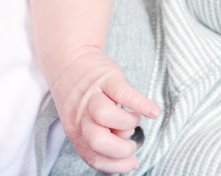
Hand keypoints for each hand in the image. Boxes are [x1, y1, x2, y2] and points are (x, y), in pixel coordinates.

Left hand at [50, 47, 158, 173]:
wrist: (67, 55)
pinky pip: (124, 93)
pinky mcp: (105, 77)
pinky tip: (153, 112)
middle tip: (130, 143)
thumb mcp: (80, 119)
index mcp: (75, 130)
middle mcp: (80, 114)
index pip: (93, 157)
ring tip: (132, 118)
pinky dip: (141, 104)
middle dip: (120, 149)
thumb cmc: (81, 94)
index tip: (132, 162)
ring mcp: (92, 94)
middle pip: (96, 141)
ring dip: (128, 122)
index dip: (116, 165)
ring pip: (106, 116)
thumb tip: (127, 154)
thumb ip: (97, 137)